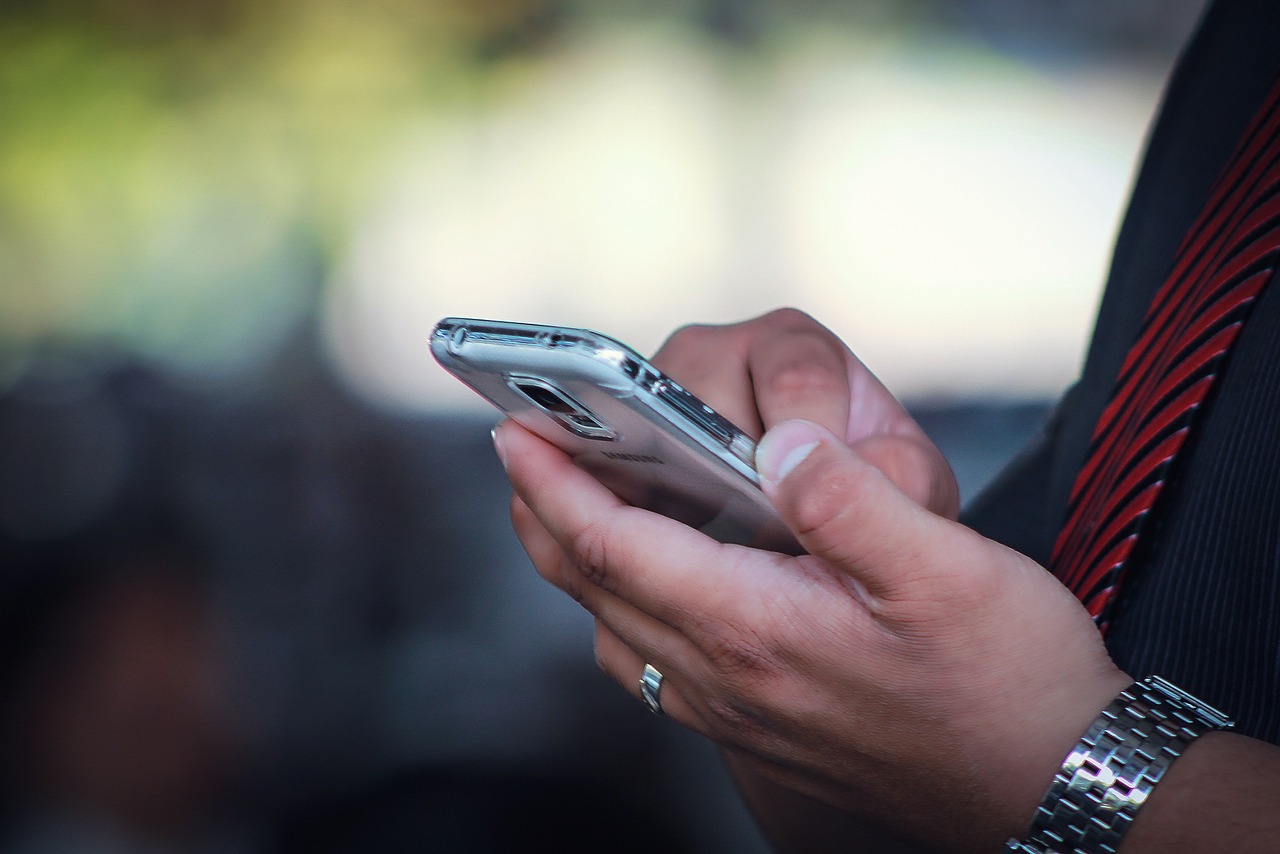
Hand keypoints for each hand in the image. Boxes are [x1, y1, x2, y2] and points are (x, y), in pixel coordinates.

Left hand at [497, 309, 1128, 850]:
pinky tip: (650, 586)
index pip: (617, 546)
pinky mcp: (759, 727)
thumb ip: (851, 499)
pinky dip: (623, 610)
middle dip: (543, 514)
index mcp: (757, 629)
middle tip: (519, 451)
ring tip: (567, 506)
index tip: (515, 429)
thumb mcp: (945, 570)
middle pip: (596, 589)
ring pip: (616, 632)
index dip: (556, 483)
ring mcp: (738, 713)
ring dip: (578, 563)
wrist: (1049, 785)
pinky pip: (654, 665)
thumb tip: (781, 440)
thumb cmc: (1007, 682)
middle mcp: (729, 680)